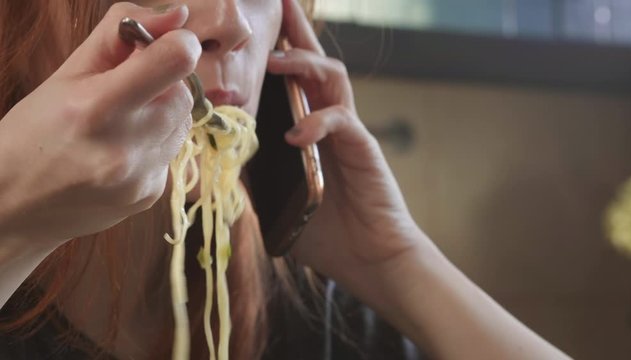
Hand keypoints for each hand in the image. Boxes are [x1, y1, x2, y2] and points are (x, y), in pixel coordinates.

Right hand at [0, 3, 199, 245]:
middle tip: (124, 95)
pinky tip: (118, 154)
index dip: (178, 44)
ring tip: (117, 127)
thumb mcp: (65, 74)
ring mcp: (141, 177)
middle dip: (161, 87)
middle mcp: (125, 147)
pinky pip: (170, 154)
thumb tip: (178, 16)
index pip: (176, 61)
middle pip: (183, 95)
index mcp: (98, 108)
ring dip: (160, 116)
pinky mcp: (150, 196)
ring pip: (182, 125)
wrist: (11, 209)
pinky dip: (153, 146)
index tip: (162, 47)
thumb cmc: (33, 133)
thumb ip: (120, 36)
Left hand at [268, 0, 426, 284]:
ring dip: (303, 65)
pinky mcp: (362, 147)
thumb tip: (220, 162)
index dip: (280, 51)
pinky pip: (341, 121)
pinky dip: (317, 122)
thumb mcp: (276, 200)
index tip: (257, 30)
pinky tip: (296, 133)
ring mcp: (347, 131)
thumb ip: (254, 177)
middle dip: (297, 31)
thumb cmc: (327, 230)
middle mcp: (328, 121)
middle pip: (314, 63)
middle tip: (280, 1)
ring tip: (277, 61)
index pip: (293, 82)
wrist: (369, 256)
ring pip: (331, 78)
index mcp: (309, 129)